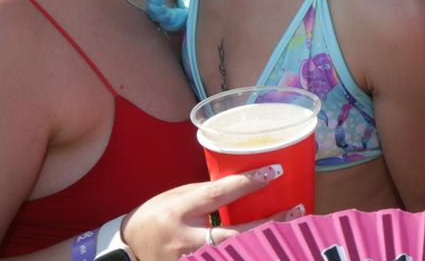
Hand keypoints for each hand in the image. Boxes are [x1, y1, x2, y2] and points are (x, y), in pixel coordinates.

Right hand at [123, 165, 301, 260]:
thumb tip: (239, 185)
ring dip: (263, 245)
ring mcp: (189, 259)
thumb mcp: (176, 196)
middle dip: (268, 223)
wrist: (129, 248)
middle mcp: (186, 237)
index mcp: (180, 209)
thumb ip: (205, 193)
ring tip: (291, 233)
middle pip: (234, 234)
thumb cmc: (155, 215)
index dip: (247, 183)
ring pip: (233, 255)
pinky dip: (245, 255)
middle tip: (295, 210)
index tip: (273, 172)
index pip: (218, 193)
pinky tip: (266, 250)